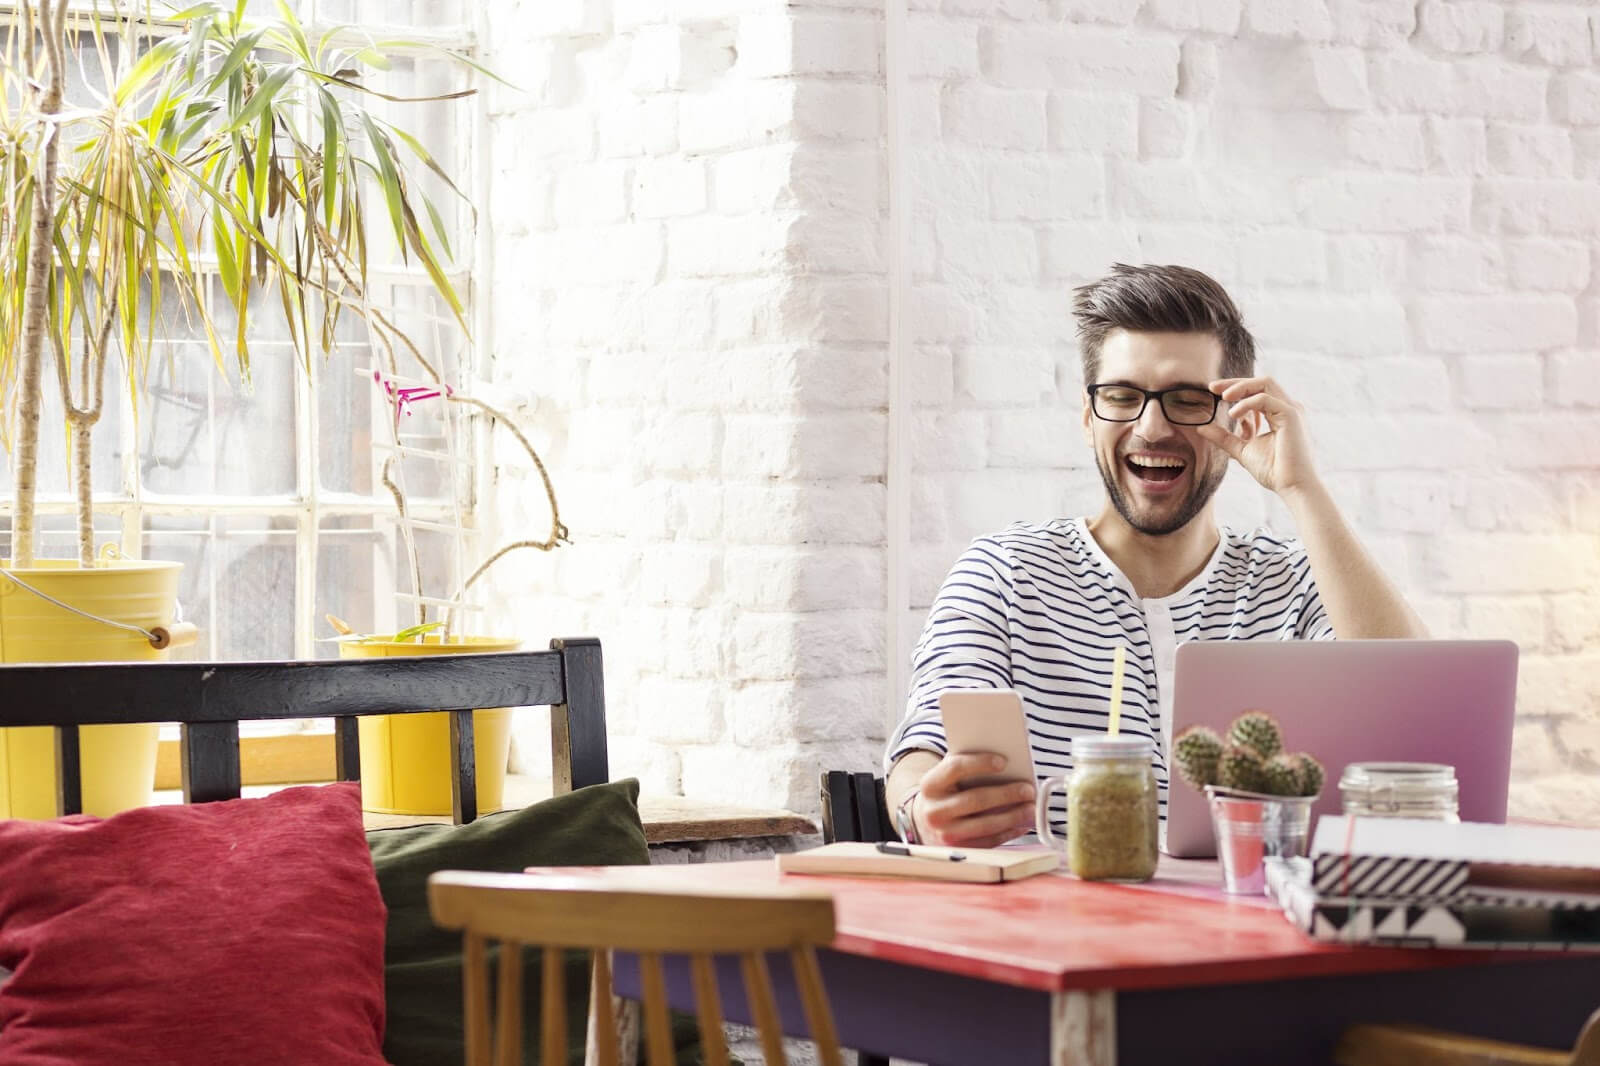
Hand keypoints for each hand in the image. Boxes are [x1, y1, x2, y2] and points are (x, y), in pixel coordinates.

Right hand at [913, 753, 1035, 848]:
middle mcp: (934, 811)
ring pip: (985, 825)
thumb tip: (1003, 758)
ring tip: (1031, 808)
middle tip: (1028, 790)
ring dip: (1013, 816)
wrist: (926, 821)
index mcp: (930, 785)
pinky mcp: (959, 850)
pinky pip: (988, 842)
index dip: (980, 763)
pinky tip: (1022, 824)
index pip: (955, 768)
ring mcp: (945, 833)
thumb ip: (966, 763)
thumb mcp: (947, 775)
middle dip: (1006, 794)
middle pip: (975, 799)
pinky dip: (1009, 833)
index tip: (1004, 761)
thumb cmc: (946, 791)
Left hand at [1195, 376, 1321, 498]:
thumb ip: (1223, 437)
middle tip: (1213, 387)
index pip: (1257, 391)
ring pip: (1265, 384)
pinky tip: (1233, 415)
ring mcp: (1291, 410)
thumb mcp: (1242, 449)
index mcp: (1279, 413)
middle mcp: (1287, 408)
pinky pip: (1265, 399)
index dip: (1235, 387)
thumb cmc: (1274, 471)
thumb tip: (1201, 428)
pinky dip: (1247, 403)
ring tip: (1223, 397)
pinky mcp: (1291, 415)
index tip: (1213, 391)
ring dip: (1241, 387)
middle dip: (1235, 382)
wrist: (1293, 487)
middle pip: (1261, 382)